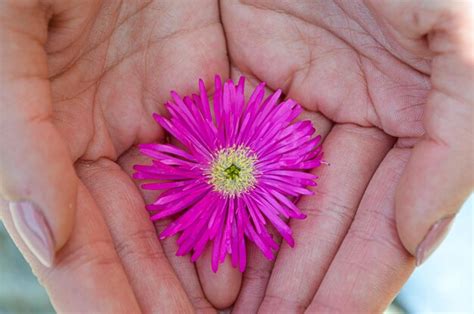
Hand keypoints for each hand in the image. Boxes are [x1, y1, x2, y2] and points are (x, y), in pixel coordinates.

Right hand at [0, 0, 239, 311]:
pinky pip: (234, 158)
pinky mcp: (210, 86)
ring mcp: (164, 115)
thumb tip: (45, 233)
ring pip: (189, 211)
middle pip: (141, 239)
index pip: (81, 236)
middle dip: (164, 298)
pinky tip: (258, 255)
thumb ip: (15, 136)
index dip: (101, 294)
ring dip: (208, 270)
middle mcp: (114, 134)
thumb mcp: (10, 36)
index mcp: (57, 131)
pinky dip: (244, 209)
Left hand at [221, 0, 472, 311]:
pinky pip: (215, 155)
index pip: (379, 221)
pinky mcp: (235, 85)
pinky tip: (196, 254)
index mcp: (405, 119)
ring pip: (265, 201)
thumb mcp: (459, 42)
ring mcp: (288, 107)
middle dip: (292, 284)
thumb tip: (415, 233)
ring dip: (247, 260)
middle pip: (317, 223)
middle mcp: (345, 122)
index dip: (353, 279)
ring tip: (222, 311)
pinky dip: (207, 206)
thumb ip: (461, 136)